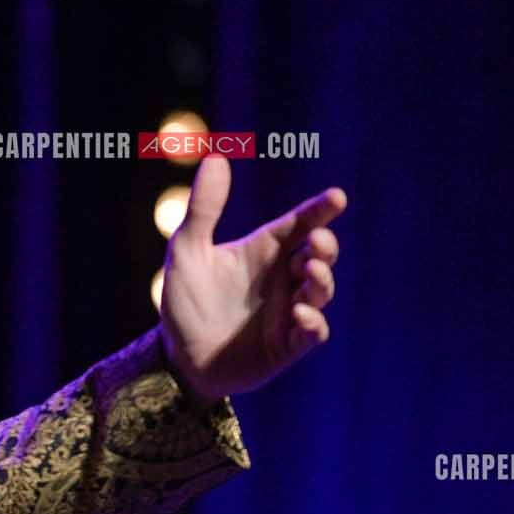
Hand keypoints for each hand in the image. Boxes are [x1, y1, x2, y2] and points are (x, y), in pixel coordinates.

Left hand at [158, 155, 347, 398]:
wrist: (177, 356)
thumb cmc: (186, 302)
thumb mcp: (188, 251)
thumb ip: (204, 208)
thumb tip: (216, 156)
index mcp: (264, 251)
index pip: (300, 224)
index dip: (320, 210)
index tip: (336, 197)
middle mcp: (282, 278)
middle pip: (320, 255)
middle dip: (326, 247)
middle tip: (317, 243)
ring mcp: (288, 311)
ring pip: (322, 291)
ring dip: (321, 280)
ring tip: (307, 271)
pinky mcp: (286, 345)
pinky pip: (312, 333)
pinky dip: (313, 322)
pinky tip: (300, 314)